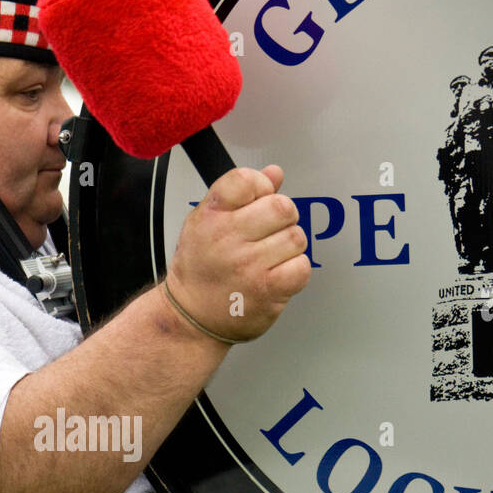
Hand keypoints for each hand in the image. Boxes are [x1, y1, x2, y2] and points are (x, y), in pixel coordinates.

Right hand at [165, 165, 309, 342]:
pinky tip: (276, 275)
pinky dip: (295, 271)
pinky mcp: (268, 290)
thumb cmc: (199, 270)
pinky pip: (301, 266)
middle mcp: (227, 238)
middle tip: (268, 234)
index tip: (257, 202)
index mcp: (210, 216)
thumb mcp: (206, 223)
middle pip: (282, 206)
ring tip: (269, 258)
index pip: (246, 179)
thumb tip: (274, 173)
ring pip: (296, 237)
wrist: (191, 318)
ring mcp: (248, 265)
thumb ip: (240, 194)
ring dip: (289, 247)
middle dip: (282, 218)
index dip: (261, 188)